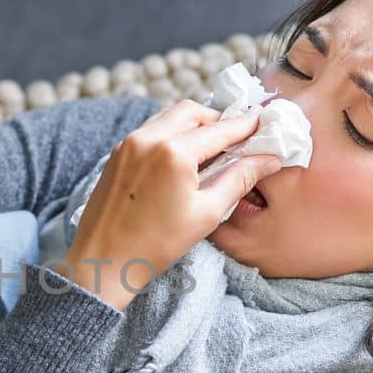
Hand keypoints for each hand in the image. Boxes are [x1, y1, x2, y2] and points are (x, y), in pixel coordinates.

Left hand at [61, 100, 282, 310]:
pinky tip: (183, 155)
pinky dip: (170, 133)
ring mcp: (128, 143)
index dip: (243, 125)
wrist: (104, 261)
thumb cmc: (156, 244)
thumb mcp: (207, 213)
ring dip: (192, 124)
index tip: (261, 121)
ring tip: (211, 146)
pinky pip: (150, 130)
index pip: (218, 129)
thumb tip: (267, 160)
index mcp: (173, 152)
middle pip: (191, 111)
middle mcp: (147, 138)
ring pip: (168, 117)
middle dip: (216, 119)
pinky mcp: (116, 153)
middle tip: (236, 136)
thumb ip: (238, 180)